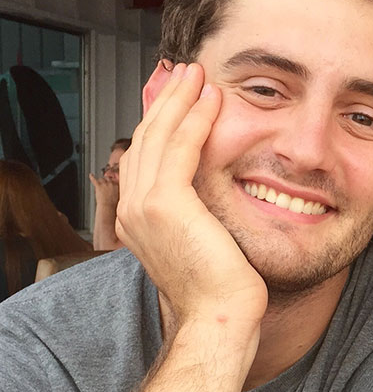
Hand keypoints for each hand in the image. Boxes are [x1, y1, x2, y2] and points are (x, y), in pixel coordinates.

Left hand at [89, 172, 119, 206]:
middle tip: (104, 184)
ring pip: (101, 179)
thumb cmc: (113, 203)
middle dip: (105, 181)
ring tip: (99, 185)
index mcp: (117, 185)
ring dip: (100, 181)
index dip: (111, 181)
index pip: (114, 179)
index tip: (110, 182)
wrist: (107, 206)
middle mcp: (111, 183)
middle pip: (107, 178)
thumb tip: (115, 188)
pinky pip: (94, 179)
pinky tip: (90, 175)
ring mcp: (104, 184)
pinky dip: (92, 177)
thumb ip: (117, 189)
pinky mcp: (98, 186)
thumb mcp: (119, 195)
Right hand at [116, 62, 266, 335]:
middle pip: (147, 138)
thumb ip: (197, 215)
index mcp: (138, 218)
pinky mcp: (166, 203)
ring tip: (198, 74)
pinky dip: (196, 117)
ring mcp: (144, 205)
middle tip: (188, 73)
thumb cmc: (220, 290)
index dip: (163, 121)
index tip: (182, 96)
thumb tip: (213, 197)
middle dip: (168, 100)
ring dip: (180, 99)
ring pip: (159, 135)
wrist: (218, 319)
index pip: (147, 156)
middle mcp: (133, 209)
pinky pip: (180, 146)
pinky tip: (212, 98)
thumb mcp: (202, 244)